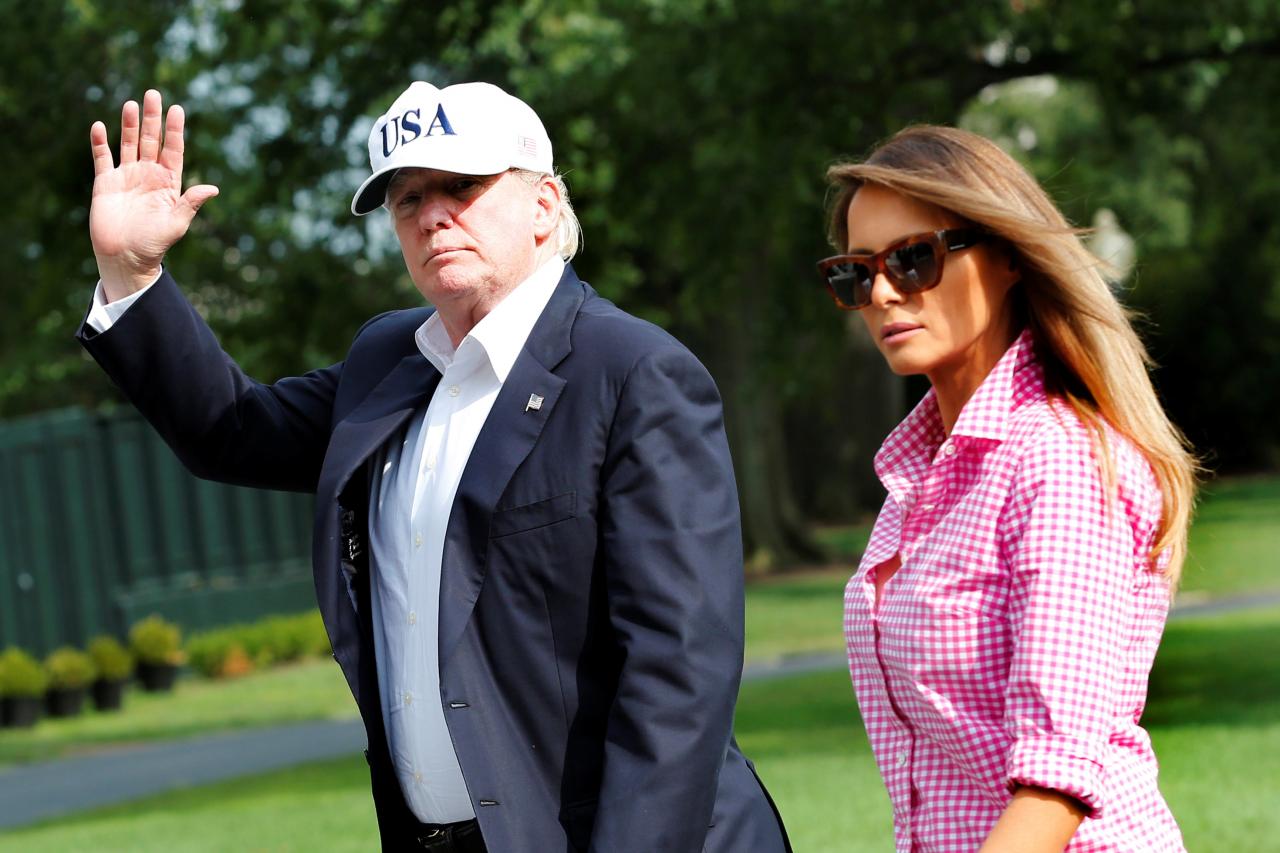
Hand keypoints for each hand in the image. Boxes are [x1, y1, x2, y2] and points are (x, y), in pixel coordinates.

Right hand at [89, 89, 219, 300]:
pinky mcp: (106, 183)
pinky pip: (102, 158)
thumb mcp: (177, 223)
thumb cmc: (154, 244)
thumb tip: (213, 188)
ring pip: (129, 144)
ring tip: (132, 104)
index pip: (173, 150)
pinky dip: (100, 142)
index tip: (178, 109)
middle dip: (153, 118)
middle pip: (151, 141)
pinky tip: (100, 126)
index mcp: (168, 183)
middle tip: (154, 93)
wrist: (125, 258)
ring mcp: (126, 177)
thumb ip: (191, 203)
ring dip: (130, 125)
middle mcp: (148, 175)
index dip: (175, 130)